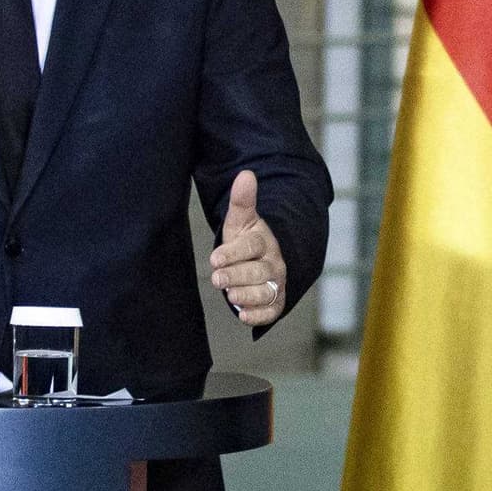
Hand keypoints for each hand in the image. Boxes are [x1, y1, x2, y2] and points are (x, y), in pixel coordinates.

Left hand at [208, 170, 288, 329]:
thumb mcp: (241, 221)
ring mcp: (276, 285)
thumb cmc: (246, 242)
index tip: (215, 258)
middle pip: (258, 272)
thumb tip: (246, 174)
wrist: (261, 262)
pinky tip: (243, 315)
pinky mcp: (275, 304)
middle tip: (217, 278)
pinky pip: (270, 312)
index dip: (234, 253)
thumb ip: (243, 201)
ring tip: (230, 295)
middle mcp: (274, 264)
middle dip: (237, 276)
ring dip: (247, 296)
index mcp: (264, 243)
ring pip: (266, 293)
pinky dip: (258, 316)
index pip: (252, 247)